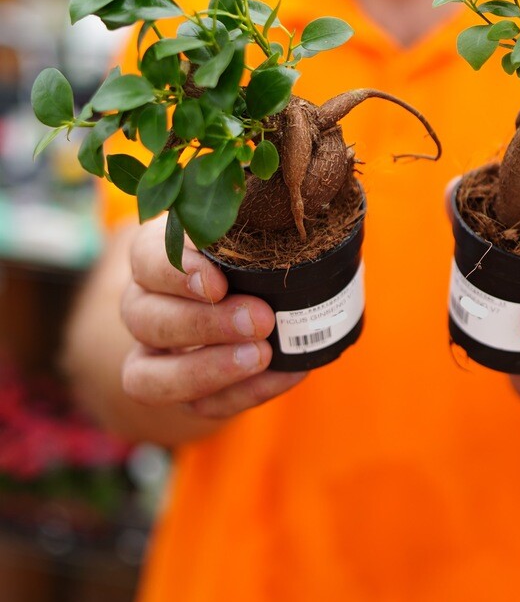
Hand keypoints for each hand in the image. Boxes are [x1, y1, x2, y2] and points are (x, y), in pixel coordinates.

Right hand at [119, 217, 305, 419]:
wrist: (254, 292)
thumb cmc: (248, 245)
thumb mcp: (246, 221)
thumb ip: (256, 211)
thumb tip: (293, 194)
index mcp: (155, 252)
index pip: (145, 259)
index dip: (176, 273)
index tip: (218, 280)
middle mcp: (143, 303)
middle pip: (144, 319)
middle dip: (203, 324)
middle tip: (260, 318)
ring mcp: (154, 354)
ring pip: (150, 376)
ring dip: (207, 370)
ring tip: (262, 354)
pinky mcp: (180, 392)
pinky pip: (199, 407)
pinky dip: (243, 395)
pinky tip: (286, 373)